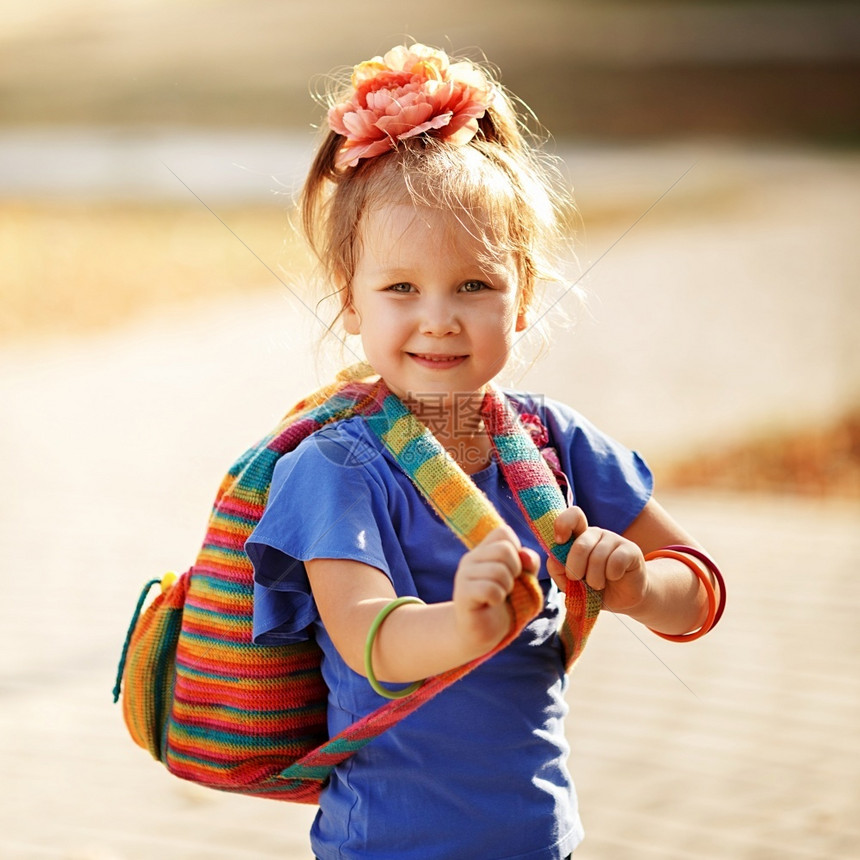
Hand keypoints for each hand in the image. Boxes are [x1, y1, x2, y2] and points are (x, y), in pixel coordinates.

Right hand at [452, 526, 539, 655]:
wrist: (481, 631)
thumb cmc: (504, 603)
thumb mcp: (523, 579)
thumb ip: (529, 563)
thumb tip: (524, 555)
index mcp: (484, 550)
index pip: (504, 533)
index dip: (517, 550)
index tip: (514, 569)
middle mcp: (471, 558)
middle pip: (504, 549)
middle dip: (515, 570)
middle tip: (508, 585)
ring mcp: (464, 575)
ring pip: (498, 570)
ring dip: (507, 587)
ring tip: (500, 595)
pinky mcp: (462, 594)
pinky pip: (489, 589)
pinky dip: (497, 598)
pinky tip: (492, 603)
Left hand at [546, 507, 647, 613]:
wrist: (622, 598)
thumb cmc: (593, 588)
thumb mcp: (570, 583)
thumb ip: (558, 570)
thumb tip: (553, 558)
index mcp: (579, 537)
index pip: (573, 516)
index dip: (563, 524)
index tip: (559, 541)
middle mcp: (596, 534)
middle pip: (580, 545)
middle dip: (576, 569)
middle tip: (579, 579)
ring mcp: (615, 539)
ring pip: (598, 557)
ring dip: (594, 579)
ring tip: (598, 584)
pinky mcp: (631, 549)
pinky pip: (615, 562)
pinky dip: (611, 576)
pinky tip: (615, 577)